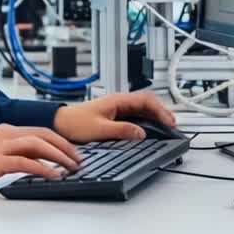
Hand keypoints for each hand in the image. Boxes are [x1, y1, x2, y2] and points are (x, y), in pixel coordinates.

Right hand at [0, 124, 81, 192]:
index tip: (73, 152)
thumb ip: (13, 153)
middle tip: (79, 159)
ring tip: (71, 167)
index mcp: (4, 130)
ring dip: (58, 156)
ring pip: (37, 144)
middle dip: (65, 146)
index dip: (59, 141)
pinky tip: (53, 175)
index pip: (39, 130)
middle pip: (42, 134)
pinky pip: (24, 162)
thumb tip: (36, 162)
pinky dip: (42, 168)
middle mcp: (4, 134)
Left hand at [53, 91, 176, 142]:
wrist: (60, 123)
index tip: (169, 121)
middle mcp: (118, 102)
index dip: (160, 110)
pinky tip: (150, 130)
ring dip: (155, 116)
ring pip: (142, 109)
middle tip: (173, 125)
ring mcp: (117, 108)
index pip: (145, 100)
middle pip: (147, 103)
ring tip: (166, 127)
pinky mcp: (114, 116)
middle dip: (162, 112)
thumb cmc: (74, 123)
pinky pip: (135, 116)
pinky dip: (146, 121)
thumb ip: (121, 130)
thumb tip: (141, 133)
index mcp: (116, 101)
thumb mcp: (99, 129)